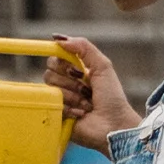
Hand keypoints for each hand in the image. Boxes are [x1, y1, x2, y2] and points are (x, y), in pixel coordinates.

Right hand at [44, 36, 140, 155]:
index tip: (77, 69)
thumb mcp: (103, 66)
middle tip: (87, 89)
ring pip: (50, 89)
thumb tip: (59, 39)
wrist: (114, 124)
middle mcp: (65, 85)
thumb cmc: (112, 97)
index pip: (55, 59)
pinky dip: (69, 109)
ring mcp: (59, 101)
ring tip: (87, 104)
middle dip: (71, 80)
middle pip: (49, 72)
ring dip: (73, 96)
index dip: (63, 62)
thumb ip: (84, 47)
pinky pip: (52, 105)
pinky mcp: (56, 116)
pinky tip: (81, 114)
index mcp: (75, 71)